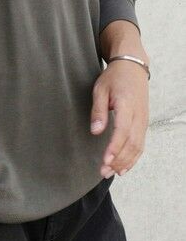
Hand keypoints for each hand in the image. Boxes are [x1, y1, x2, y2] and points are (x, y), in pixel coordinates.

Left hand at [90, 59, 148, 177]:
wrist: (132, 68)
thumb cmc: (114, 77)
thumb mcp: (100, 89)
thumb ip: (98, 111)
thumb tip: (96, 131)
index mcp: (127, 106)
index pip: (122, 131)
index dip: (115, 148)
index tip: (105, 160)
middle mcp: (138, 116)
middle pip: (131, 143)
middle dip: (118, 160)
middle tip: (103, 171)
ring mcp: (143, 120)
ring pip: (138, 147)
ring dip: (125, 162)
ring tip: (111, 173)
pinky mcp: (143, 123)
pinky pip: (140, 144)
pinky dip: (133, 158)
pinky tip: (124, 167)